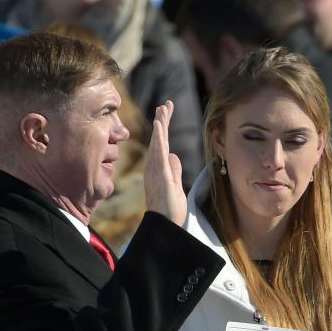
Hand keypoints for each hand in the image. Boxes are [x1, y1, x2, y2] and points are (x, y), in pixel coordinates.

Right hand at [143, 100, 185, 226]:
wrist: (165, 226)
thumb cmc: (170, 211)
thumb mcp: (176, 187)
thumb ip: (175, 171)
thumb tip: (174, 155)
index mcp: (160, 170)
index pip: (163, 145)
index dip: (165, 129)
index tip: (167, 112)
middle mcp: (155, 168)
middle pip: (160, 140)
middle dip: (163, 121)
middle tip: (166, 104)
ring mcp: (156, 171)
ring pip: (158, 143)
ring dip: (161, 125)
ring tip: (163, 108)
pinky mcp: (160, 174)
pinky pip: (159, 152)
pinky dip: (159, 137)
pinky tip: (160, 124)